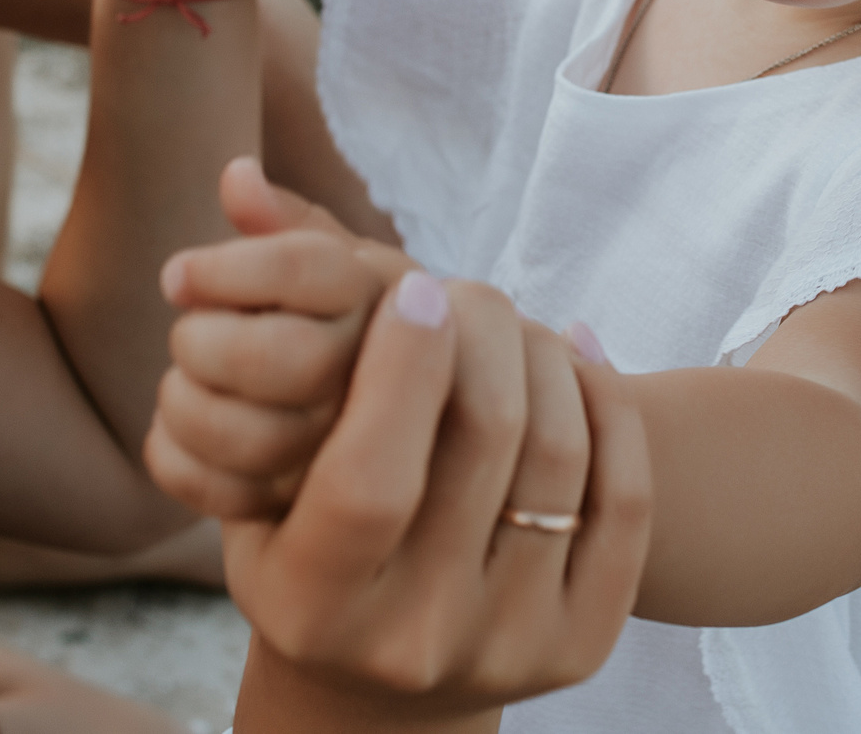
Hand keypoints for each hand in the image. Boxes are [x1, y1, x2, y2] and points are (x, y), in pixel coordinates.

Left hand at [147, 159, 416, 517]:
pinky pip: (232, 500)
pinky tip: (170, 435)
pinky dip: (177, 465)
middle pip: (288, 358)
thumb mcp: (339, 259)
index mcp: (388, 295)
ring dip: (187, 406)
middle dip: (208, 342)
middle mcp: (388, 373)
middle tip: (185, 334)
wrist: (403, 419)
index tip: (176, 276)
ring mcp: (355, 450)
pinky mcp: (314, 509)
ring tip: (177, 384)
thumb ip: (289, 222)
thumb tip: (236, 176)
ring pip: (259, 439)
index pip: (308, 269)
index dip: (225, 270)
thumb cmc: (353, 320)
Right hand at [222, 254, 650, 728]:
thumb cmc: (304, 530)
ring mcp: (503, 648)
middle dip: (484, 330)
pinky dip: (607, 403)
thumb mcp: (261, 456)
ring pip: (559, 455)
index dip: (402, 365)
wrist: (378, 683)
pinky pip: (621, 495)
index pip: (372, 475)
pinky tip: (577, 352)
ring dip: (545, 353)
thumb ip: (263, 322)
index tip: (415, 287)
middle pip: (484, 442)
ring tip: (516, 320)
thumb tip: (239, 178)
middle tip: (466, 289)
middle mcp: (408, 640)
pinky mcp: (578, 647)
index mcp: (310, 599)